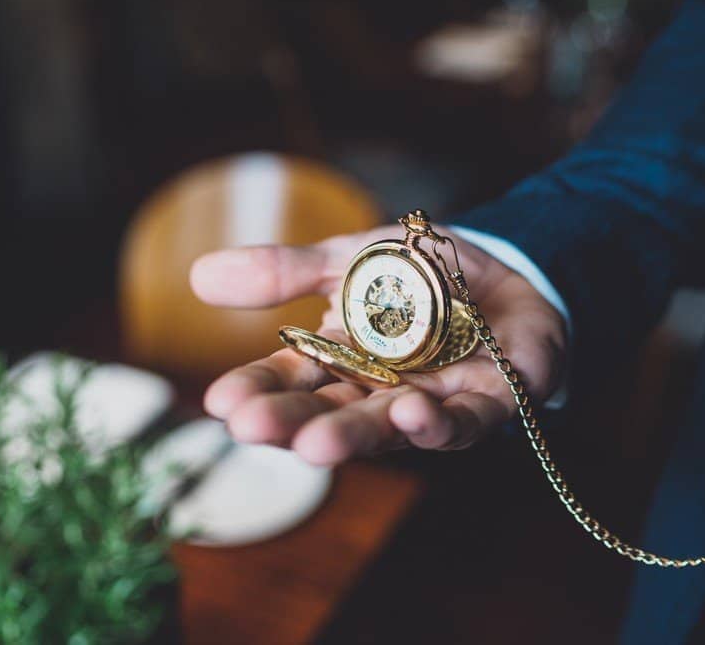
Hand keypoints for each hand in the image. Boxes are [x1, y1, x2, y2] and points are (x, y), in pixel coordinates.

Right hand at [190, 225, 566, 465]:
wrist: (506, 271)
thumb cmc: (421, 276)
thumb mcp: (349, 260)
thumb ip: (286, 272)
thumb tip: (198, 276)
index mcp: (340, 360)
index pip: (289, 381)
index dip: (257, 391)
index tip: (221, 403)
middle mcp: (378, 391)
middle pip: (330, 411)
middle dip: (292, 423)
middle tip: (251, 429)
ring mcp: (431, 402)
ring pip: (388, 428)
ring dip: (353, 436)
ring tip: (316, 444)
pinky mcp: (488, 403)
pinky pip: (462, 422)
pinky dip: (436, 424)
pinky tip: (411, 415)